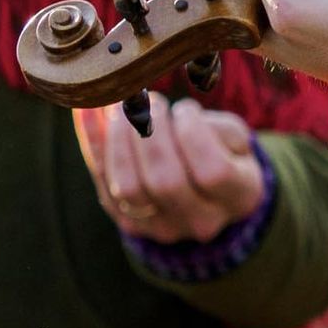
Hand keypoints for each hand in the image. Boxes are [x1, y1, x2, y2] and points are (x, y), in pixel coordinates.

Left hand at [74, 95, 262, 241]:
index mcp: (238, 197)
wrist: (207, 196)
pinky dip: (93, 144)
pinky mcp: (128, 221)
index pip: (213, 172)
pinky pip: (103, 183)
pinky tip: (89, 112)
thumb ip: (211, 125)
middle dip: (152, 134)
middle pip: (166, 182)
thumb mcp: (236, 139)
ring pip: (129, 188)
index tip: (186, 108)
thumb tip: (167, 113)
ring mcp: (160, 226)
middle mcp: (200, 220)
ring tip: (123, 106)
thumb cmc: (226, 154)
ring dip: (119, 140)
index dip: (194, 135)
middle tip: (149, 102)